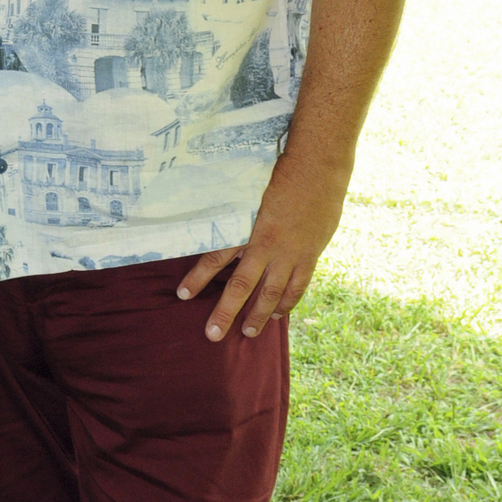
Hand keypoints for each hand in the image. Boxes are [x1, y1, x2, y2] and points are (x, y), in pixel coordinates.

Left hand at [176, 150, 350, 341]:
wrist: (319, 166)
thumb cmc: (281, 173)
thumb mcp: (251, 192)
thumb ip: (238, 216)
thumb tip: (219, 230)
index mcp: (249, 228)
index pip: (217, 257)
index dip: (199, 277)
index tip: (182, 294)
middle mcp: (268, 246)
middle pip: (242, 286)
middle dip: (226, 312)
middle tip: (212, 335)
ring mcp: (292, 253)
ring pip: (272, 293)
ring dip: (259, 315)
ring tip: (248, 333)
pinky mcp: (311, 255)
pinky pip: (298, 286)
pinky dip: (287, 302)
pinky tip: (278, 315)